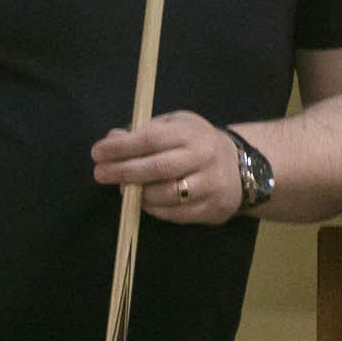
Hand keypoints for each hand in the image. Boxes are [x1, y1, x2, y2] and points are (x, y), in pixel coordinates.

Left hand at [92, 112, 240, 223]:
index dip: (121, 147)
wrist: (243, 168)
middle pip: (156, 168)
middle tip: (100, 174)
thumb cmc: (197, 143)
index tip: (98, 152)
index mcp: (191, 132)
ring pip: (166, 195)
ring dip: (138, 194)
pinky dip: (154, 209)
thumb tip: (112, 139)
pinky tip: (143, 201)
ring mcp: (210, 185)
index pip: (150, 139)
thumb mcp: (175, 126)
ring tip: (123, 189)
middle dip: (123, 172)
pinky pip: (176, 214)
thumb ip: (144, 131)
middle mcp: (203, 157)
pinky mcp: (213, 209)